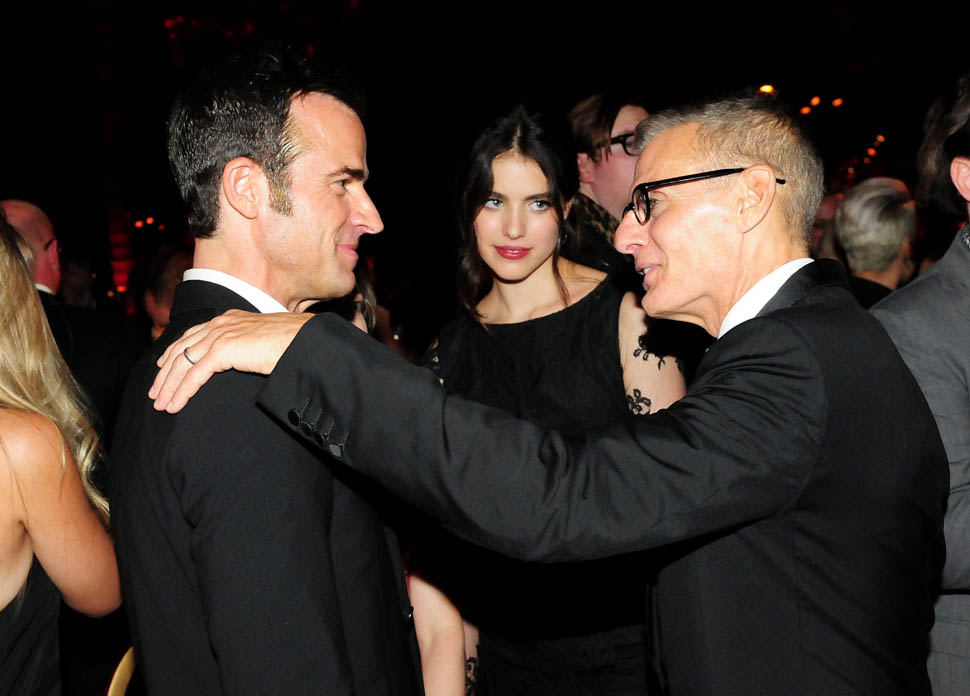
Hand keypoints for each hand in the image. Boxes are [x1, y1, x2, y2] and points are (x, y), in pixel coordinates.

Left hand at [149, 309, 311, 412]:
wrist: (304, 340)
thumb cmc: (293, 343)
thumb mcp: (263, 341)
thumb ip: (246, 347)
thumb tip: (244, 359)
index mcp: (228, 319)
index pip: (191, 335)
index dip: (174, 353)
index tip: (163, 369)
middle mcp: (220, 323)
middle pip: (181, 348)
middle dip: (165, 373)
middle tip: (155, 392)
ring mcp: (220, 335)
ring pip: (183, 363)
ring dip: (169, 386)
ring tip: (160, 404)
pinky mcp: (223, 349)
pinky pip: (194, 374)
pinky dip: (182, 391)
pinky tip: (174, 405)